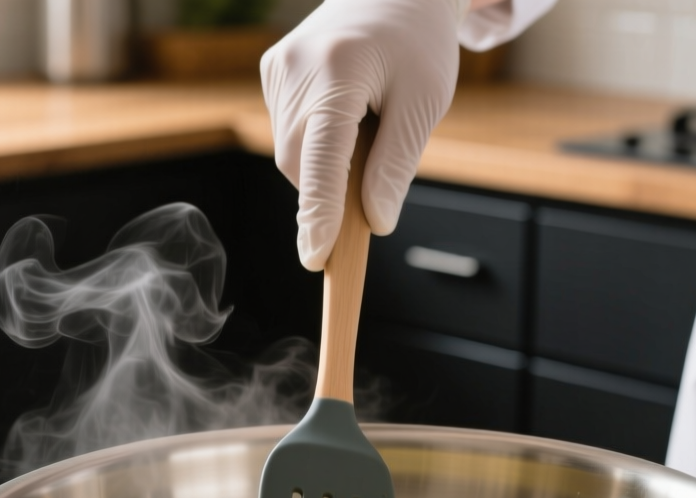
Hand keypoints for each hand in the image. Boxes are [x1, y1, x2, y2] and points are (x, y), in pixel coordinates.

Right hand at [261, 0, 466, 269]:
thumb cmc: (418, 43)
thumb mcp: (424, 103)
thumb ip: (396, 164)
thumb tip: (376, 221)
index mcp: (337, 71)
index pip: (321, 160)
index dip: (320, 214)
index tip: (317, 258)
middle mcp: (295, 69)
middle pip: (301, 165)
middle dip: (332, 187)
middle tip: (375, 168)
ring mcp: (276, 69)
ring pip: (294, 155)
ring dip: (327, 163)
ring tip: (366, 121)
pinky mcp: (271, 71)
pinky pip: (290, 132)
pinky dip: (317, 141)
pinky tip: (345, 109)